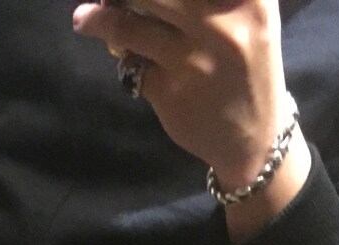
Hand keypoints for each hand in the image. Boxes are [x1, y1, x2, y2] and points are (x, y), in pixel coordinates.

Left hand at [72, 1, 296, 187]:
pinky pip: (131, 65)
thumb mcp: (245, 13)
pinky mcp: (170, 92)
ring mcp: (194, 60)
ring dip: (100, 19)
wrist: (254, 135)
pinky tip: (127, 57)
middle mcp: (223, 24)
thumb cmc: (245, 60)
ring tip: (85, 18)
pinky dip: (123, 58)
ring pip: (130, 25)